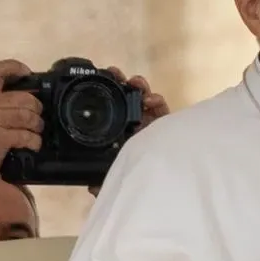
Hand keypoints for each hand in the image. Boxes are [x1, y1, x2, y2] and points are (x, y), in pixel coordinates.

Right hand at [0, 59, 42, 207]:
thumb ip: (3, 104)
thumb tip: (32, 97)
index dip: (14, 67)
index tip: (27, 73)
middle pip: (24, 98)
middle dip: (37, 110)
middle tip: (36, 120)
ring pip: (28, 116)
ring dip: (38, 126)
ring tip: (35, 133)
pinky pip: (27, 135)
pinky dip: (35, 141)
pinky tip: (33, 145)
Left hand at [86, 69, 167, 196]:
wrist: (164, 185)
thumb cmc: (142, 180)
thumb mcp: (117, 178)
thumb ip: (104, 180)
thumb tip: (91, 186)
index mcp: (124, 139)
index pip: (114, 114)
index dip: (106, 98)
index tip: (94, 84)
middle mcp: (137, 129)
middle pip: (128, 102)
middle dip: (120, 85)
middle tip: (111, 74)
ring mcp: (152, 126)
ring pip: (144, 101)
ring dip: (138, 87)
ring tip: (132, 82)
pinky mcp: (168, 125)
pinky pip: (162, 109)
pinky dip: (157, 100)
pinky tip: (150, 100)